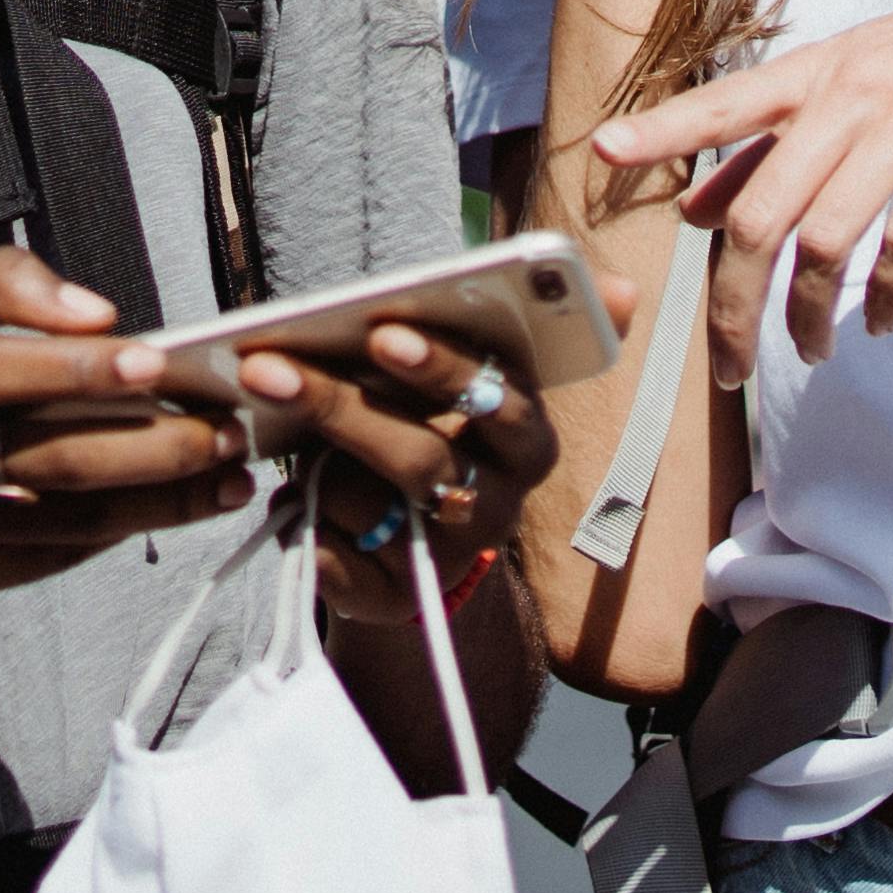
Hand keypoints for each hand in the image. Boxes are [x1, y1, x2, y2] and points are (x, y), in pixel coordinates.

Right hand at [0, 246, 256, 611]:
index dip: (70, 367)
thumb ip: (3, 285)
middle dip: (153, 445)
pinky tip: (179, 504)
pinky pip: (55, 555)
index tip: (155, 357)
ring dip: (161, 499)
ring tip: (233, 474)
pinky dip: (122, 530)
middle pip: (47, 458)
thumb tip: (98, 313)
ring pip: (67, 520)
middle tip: (231, 426)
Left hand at [229, 317, 565, 600]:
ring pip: (372, 509)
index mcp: (529, 444)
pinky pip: (341, 571)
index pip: (500, 402)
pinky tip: (284, 510)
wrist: (419, 547)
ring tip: (268, 427)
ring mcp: (447, 561)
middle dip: (343, 407)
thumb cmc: (438, 429)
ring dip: (315, 470)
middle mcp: (498, 506)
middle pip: (423, 457)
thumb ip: (530, 327)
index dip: (445, 370)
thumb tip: (624, 289)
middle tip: (271, 366)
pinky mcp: (396, 604)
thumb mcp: (479, 379)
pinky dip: (306, 538)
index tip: (385, 334)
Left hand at [591, 0, 892, 376]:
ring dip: (808, 314)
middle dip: (734, 304)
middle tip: (728, 366)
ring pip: (828, 239)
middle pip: (765, 212)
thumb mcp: (850, 80)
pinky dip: (890, 297)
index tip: (604, 153)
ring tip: (809, 350)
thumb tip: (689, 210)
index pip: (725, 104)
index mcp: (817, 73)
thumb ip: (767, 144)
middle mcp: (853, 95)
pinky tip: (885, 323)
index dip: (664, 131)